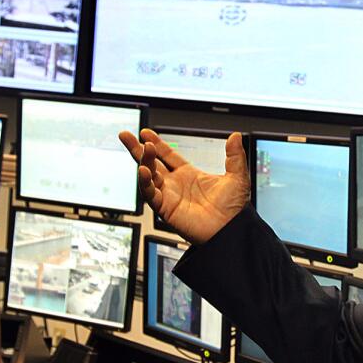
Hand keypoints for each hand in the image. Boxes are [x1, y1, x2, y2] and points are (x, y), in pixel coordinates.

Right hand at [118, 129, 249, 243]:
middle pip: (151, 163)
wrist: (232, 229)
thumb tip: (236, 136)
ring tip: (142, 149)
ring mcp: (169, 196)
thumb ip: (234, 155)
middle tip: (126, 136)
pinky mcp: (166, 209)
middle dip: (138, 150)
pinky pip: (150, 195)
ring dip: (143, 162)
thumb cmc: (234, 209)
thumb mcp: (237, 176)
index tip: (145, 133)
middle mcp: (176, 185)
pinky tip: (143, 170)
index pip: (167, 155)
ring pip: (148, 176)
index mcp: (189, 175)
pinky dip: (145, 183)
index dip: (156, 143)